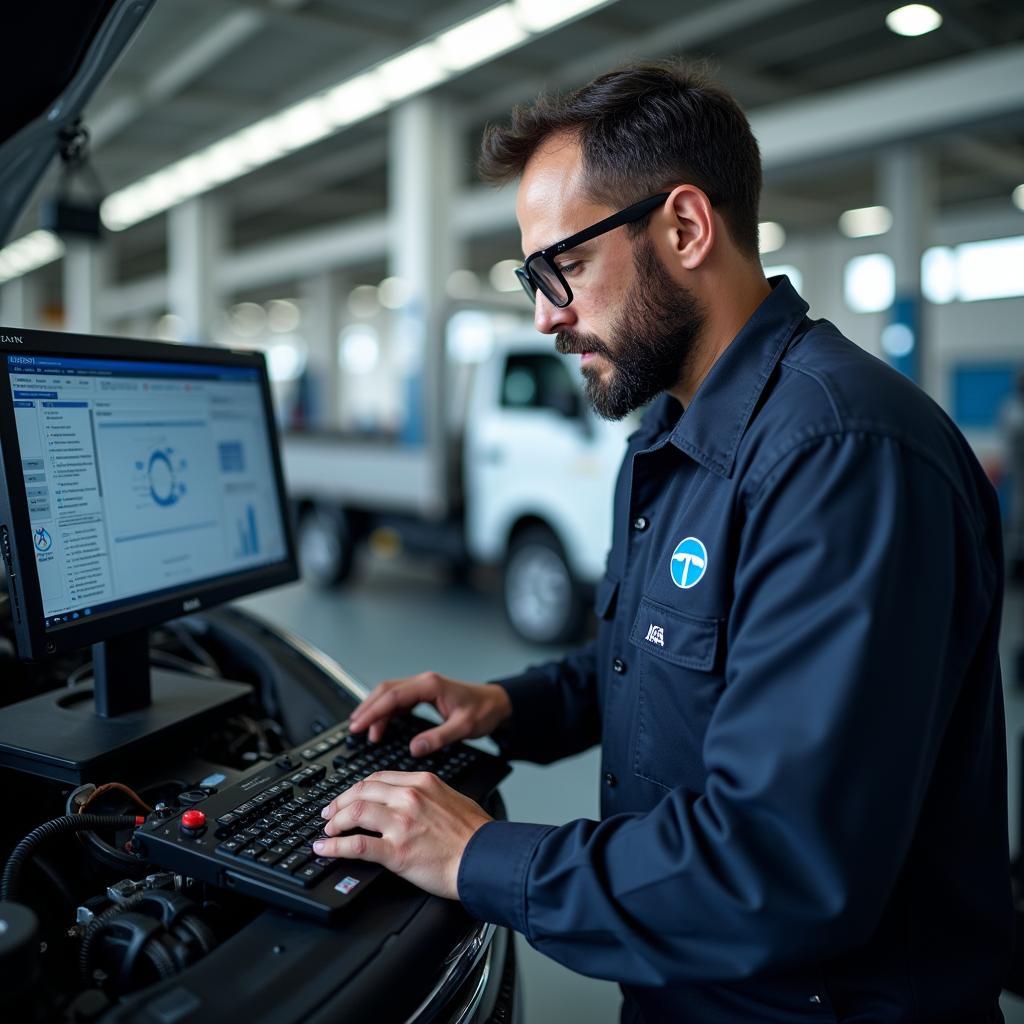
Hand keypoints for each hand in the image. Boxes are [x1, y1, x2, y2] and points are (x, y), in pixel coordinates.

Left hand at [314, 771, 491, 898]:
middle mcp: (409, 797)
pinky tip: (324, 849)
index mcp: (422, 782)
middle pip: (361, 791)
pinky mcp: (397, 851)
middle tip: (329, 813)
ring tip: (327, 830)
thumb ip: (428, 795)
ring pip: (355, 812)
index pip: (377, 778)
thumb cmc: (476, 834)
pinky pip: (356, 845)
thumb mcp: (452, 799)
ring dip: (335, 822)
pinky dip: (334, 846)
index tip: (348, 797)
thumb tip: (411, 801)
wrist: (486, 858)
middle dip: (339, 802)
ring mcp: (402, 823)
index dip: (356, 788)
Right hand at [349, 672, 511, 756]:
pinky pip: (399, 699)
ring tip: (363, 730)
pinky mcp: (425, 694)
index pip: (393, 696)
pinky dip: (386, 711)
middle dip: (368, 708)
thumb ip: (439, 737)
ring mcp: (424, 687)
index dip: (374, 711)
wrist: (498, 703)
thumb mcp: (464, 727)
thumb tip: (414, 748)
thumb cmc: (484, 711)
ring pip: (390, 694)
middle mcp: (424, 682)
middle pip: (386, 691)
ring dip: (375, 709)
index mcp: (431, 686)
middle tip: (354, 728)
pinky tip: (380, 725)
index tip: (359, 725)